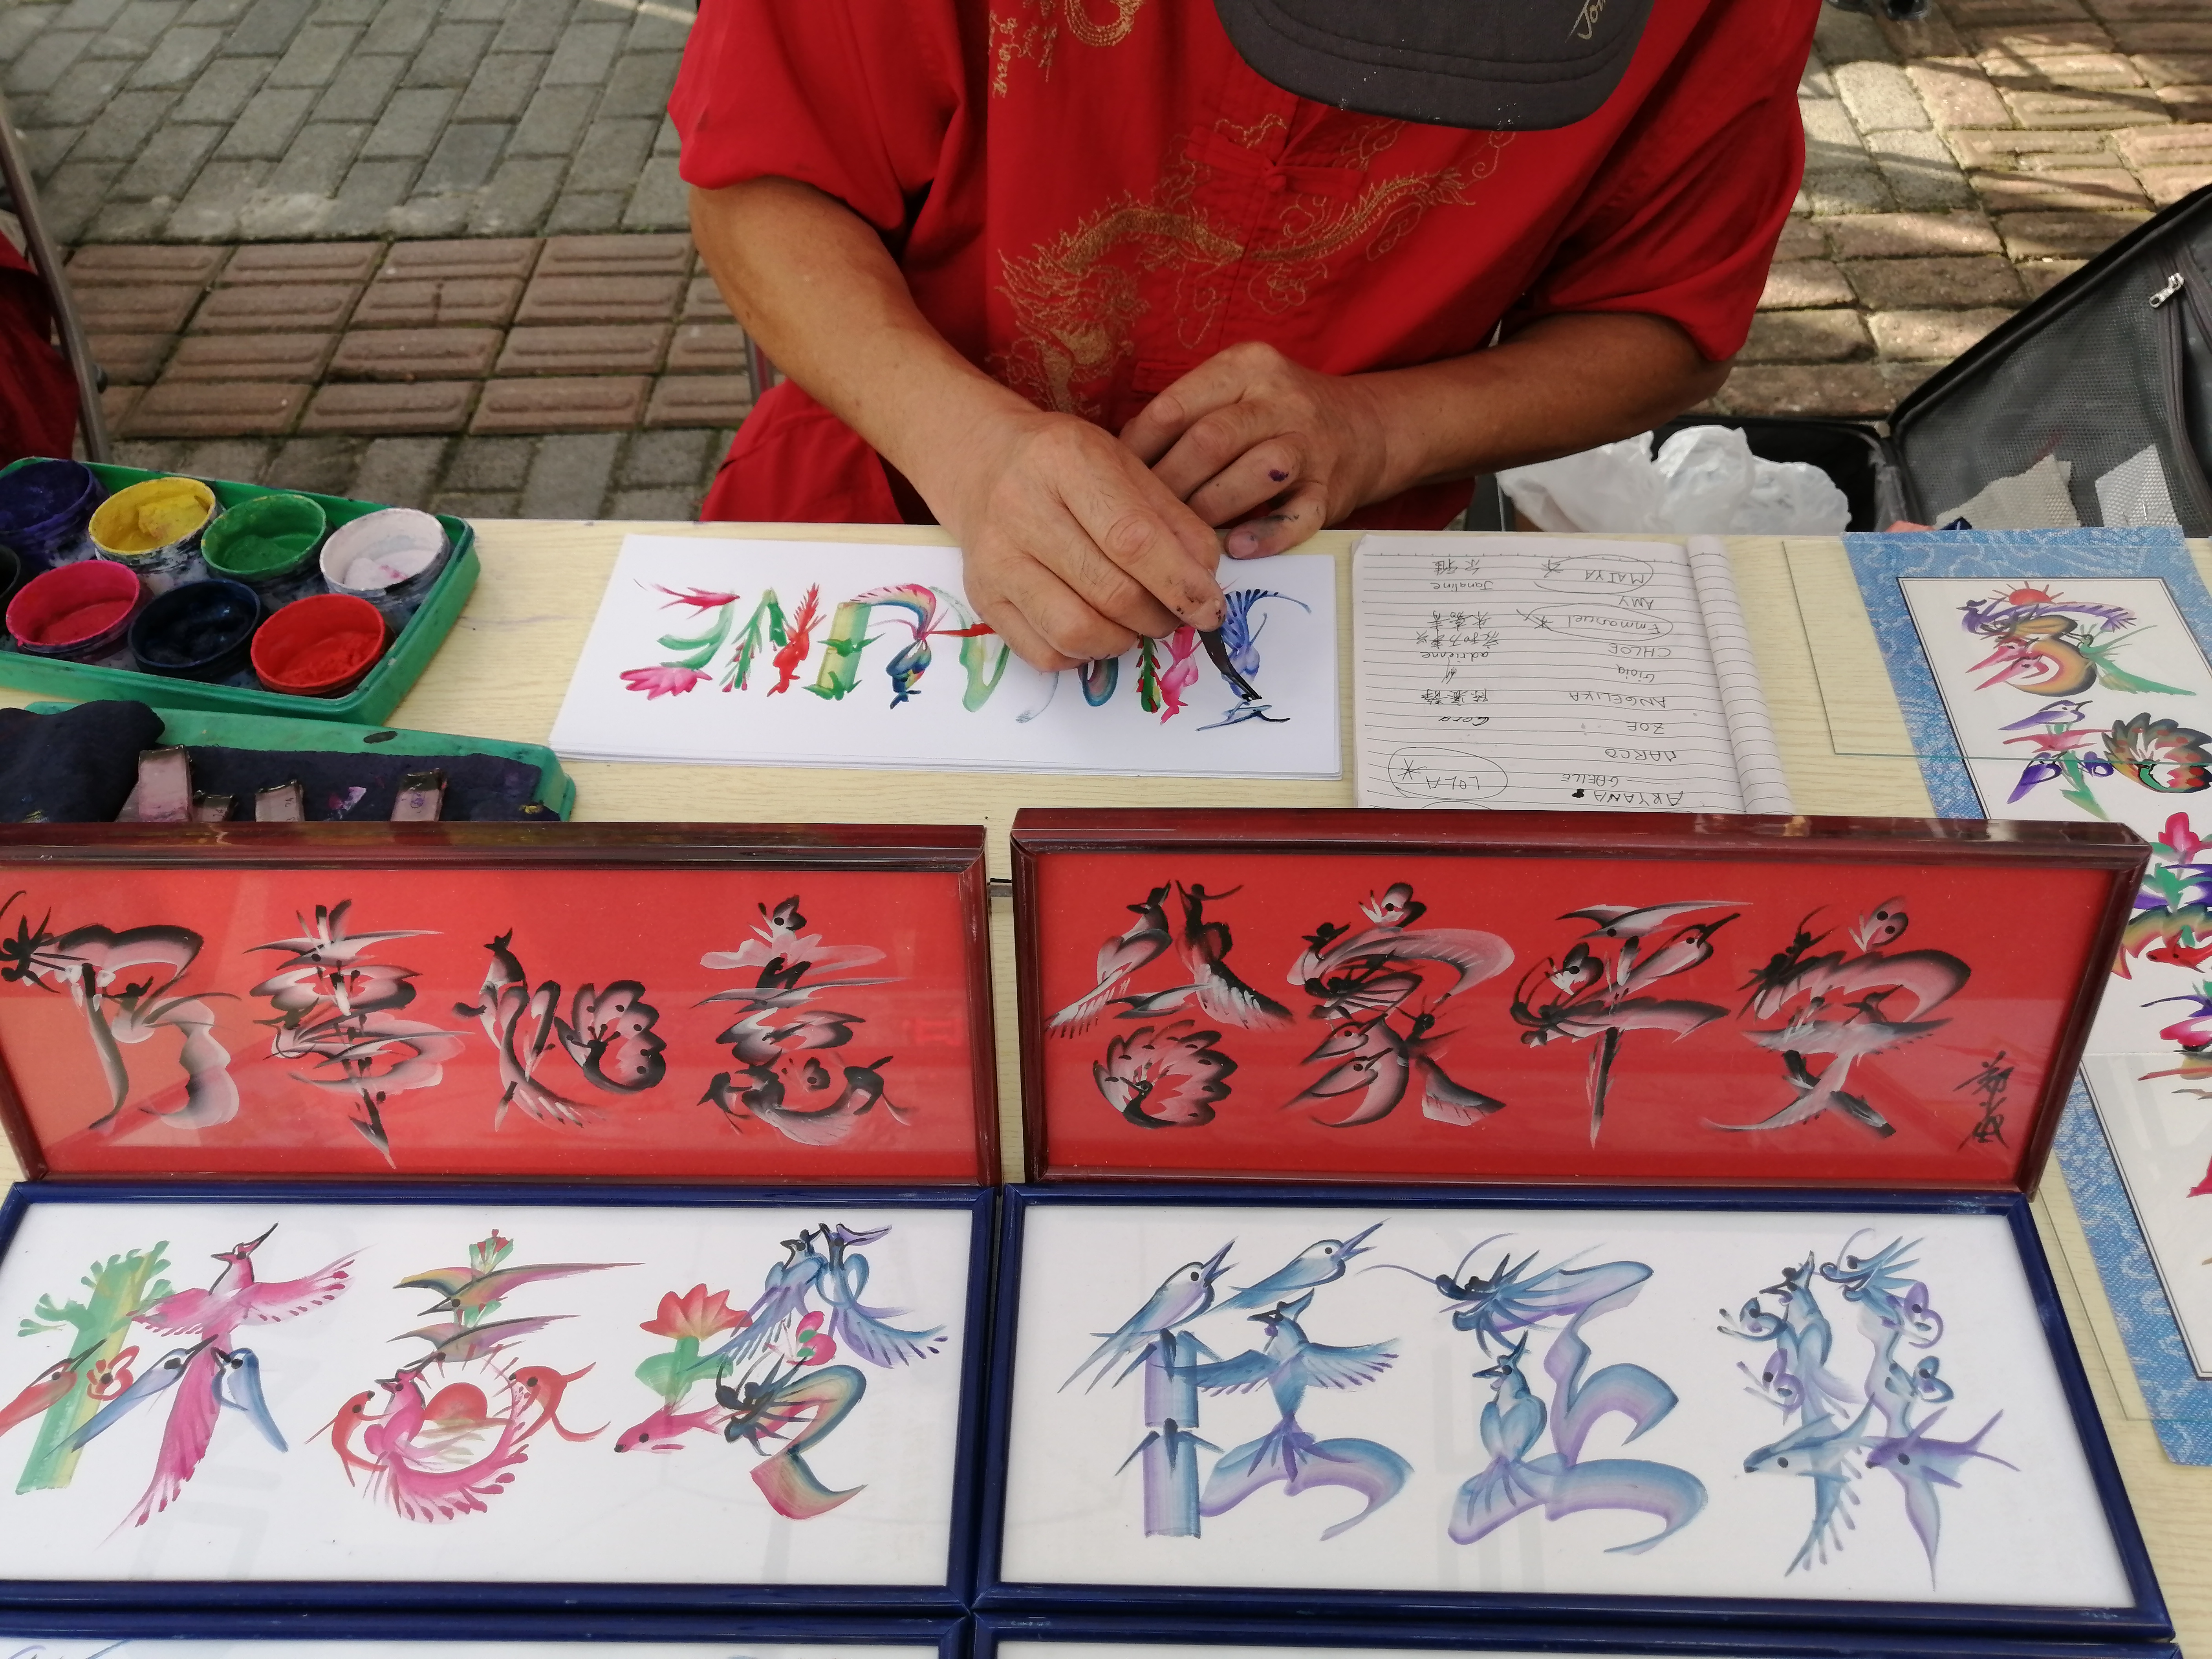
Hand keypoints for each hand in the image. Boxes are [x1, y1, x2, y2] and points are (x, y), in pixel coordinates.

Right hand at [933, 406, 1225, 671]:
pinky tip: (1095, 628)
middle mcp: (1020, 509)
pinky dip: (1083, 654)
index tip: (1211, 608)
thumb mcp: (1126, 467)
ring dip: (1123, 641)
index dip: (1180, 583)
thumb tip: (1205, 583)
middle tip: (1173, 614)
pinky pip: (1045, 654)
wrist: (984, 463)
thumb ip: (1173, 520)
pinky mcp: (982, 599)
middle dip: (1159, 617)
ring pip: (1077, 632)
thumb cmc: (1067, 467)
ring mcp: (995, 559)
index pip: (1133, 538)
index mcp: (1065, 462)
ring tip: (1134, 623)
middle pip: (1111, 592)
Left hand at [1120, 341, 1393, 559]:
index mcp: (1246, 367)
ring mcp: (1310, 442)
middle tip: (1141, 520)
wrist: (1365, 428)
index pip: (1175, 407)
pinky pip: (1298, 515)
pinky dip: (1266, 534)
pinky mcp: (1331, 487)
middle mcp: (1280, 398)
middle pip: (1210, 440)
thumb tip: (1117, 459)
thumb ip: (1184, 415)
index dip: (1137, 451)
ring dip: (1212, 508)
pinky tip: (1237, 549)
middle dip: (1169, 485)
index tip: (1113, 483)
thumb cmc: (1274, 417)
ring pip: (1255, 472)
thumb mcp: (1233, 394)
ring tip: (1183, 537)